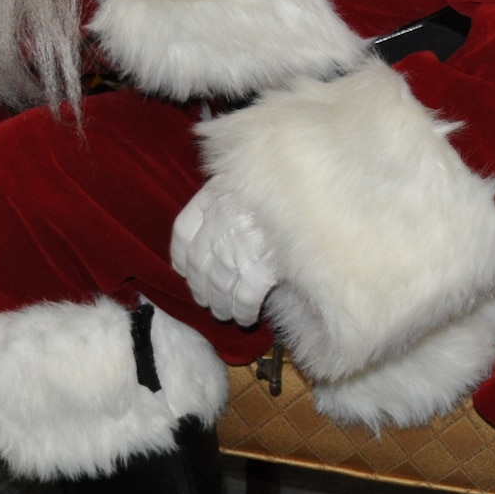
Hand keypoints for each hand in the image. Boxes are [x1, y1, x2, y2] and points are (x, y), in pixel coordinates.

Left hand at [170, 185, 277, 326]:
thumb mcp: (248, 175)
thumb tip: (221, 218)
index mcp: (214, 197)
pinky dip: (243, 311)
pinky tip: (245, 318)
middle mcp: (221, 222)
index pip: (183, 233)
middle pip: (200, 264)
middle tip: (205, 301)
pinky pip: (246, 297)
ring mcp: (240, 246)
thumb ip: (230, 191)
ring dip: (220, 304)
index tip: (183, 270)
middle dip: (200, 288)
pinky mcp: (263, 267)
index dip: (181, 256)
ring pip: (220, 284)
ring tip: (223, 313)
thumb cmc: (286, 177)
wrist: (314, 187)